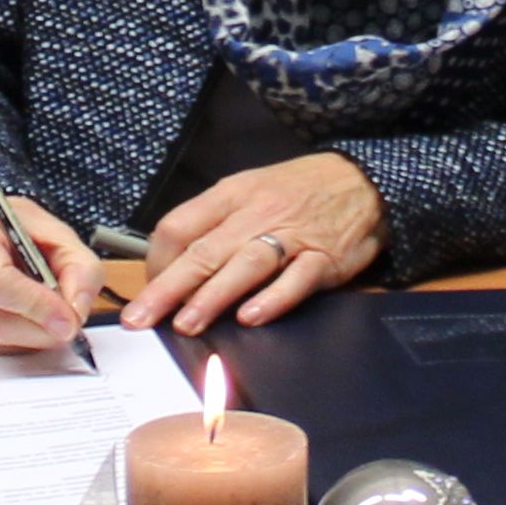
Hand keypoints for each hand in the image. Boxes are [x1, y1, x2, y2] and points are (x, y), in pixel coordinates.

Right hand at [0, 199, 106, 356]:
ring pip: (0, 342)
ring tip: (49, 311)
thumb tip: (77, 311)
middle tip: (72, 320)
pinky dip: (20, 339)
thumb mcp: (56, 230)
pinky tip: (25, 316)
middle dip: (45, 328)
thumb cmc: (15, 229)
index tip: (69, 318)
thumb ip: (77, 266)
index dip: (35, 305)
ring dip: (35, 334)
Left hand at [121, 152, 383, 336]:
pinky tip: (251, 318)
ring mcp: (292, 236)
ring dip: (213, 295)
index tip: (146, 292)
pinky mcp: (325, 257)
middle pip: (204, 251)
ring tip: (187, 324)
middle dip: (169, 288)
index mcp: (231, 195)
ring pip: (245, 264)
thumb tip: (172, 268)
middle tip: (141, 320)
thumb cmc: (297, 190)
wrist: (364, 180)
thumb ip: (214, 225)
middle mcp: (256, 213)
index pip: (179, 225)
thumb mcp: (249, 191)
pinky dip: (274, 298)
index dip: (156, 262)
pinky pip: (297, 279)